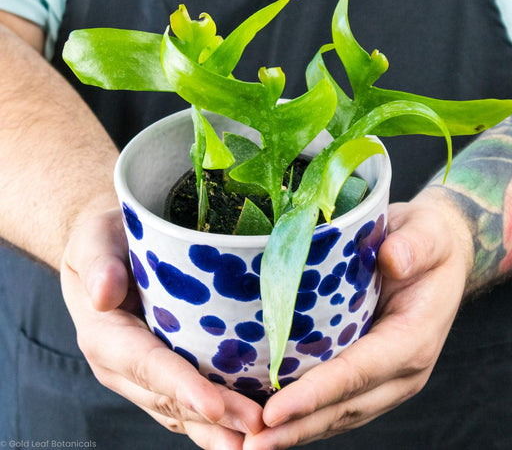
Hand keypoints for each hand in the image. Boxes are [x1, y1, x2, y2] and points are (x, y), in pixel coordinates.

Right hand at [60, 205, 263, 448]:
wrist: (108, 249)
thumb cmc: (104, 240)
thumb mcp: (94, 240)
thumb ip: (98, 264)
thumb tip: (104, 294)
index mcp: (105, 336)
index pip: (147, 365)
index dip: (181, 386)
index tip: (214, 406)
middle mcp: (122, 365)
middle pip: (170, 398)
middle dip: (215, 414)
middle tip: (257, 427)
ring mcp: (142, 373)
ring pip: (180, 410)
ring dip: (219, 427)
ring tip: (258, 439)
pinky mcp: (162, 369)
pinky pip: (186, 401)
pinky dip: (214, 417)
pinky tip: (244, 424)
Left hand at [243, 190, 472, 448]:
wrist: (437, 253)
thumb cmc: (429, 242)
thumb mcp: (428, 234)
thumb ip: (415, 247)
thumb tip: (393, 259)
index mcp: (413, 338)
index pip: (359, 371)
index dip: (316, 394)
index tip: (274, 411)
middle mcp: (402, 369)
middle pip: (345, 406)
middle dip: (297, 426)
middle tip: (250, 443)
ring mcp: (387, 377)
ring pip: (339, 413)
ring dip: (297, 430)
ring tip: (252, 443)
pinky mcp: (371, 372)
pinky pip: (338, 401)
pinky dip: (307, 415)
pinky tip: (274, 422)